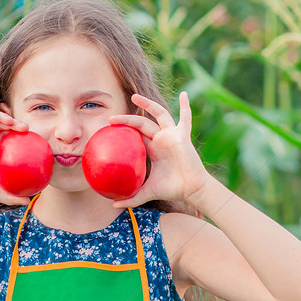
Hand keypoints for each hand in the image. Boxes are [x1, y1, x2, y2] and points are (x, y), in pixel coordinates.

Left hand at [107, 92, 209, 207]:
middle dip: (127, 119)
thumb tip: (113, 205)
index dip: (124, 131)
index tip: (109, 129)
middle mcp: (161, 139)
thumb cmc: (172, 188)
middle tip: (111, 118)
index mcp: (153, 148)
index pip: (135, 135)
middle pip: (141, 123)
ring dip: (147, 104)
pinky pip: (185, 118)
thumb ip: (132, 197)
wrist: (191, 189)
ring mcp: (172, 135)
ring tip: (135, 97)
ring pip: (158, 114)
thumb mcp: (148, 192)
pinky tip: (184, 95)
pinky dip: (185, 107)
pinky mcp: (182, 136)